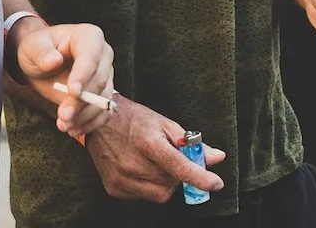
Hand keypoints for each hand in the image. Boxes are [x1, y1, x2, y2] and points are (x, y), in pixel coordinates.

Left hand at [11, 19, 115, 137]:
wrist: (41, 63)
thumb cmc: (38, 49)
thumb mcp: (33, 46)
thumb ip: (42, 52)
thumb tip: (54, 61)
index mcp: (89, 36)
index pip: (91, 56)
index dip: (83, 75)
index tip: (72, 92)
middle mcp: (103, 54)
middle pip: (99, 80)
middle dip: (81, 101)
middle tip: (63, 116)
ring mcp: (106, 75)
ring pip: (103, 99)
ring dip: (84, 116)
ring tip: (63, 124)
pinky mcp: (103, 93)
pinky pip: (104, 112)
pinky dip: (90, 123)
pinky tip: (73, 129)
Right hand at [82, 96, 224, 202]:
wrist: (98, 121)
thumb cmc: (133, 119)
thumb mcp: (164, 123)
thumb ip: (191, 143)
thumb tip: (217, 157)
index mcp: (148, 143)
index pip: (179, 167)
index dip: (200, 177)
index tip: (216, 183)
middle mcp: (132, 163)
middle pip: (172, 183)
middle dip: (179, 174)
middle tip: (172, 160)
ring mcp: (121, 178)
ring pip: (159, 195)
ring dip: (165, 183)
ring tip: (154, 164)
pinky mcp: (114, 188)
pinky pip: (143, 197)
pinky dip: (149, 186)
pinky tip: (141, 170)